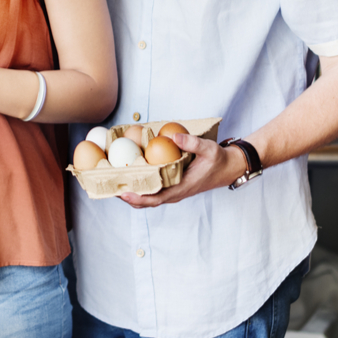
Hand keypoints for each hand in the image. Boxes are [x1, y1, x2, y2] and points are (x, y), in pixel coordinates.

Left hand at [118, 133, 248, 208]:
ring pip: (149, 197)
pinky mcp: (173, 185)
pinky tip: (131, 176)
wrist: (229, 167)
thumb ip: (192, 142)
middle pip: (147, 201)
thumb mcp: (209, 148)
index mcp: (181, 188)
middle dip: (128, 197)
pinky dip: (141, 186)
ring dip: (133, 192)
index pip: (155, 199)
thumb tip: (172, 136)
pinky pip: (154, 190)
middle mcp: (175, 192)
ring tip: (114, 184)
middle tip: (109, 188)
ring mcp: (174, 190)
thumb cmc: (219, 160)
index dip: (138, 198)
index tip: (123, 194)